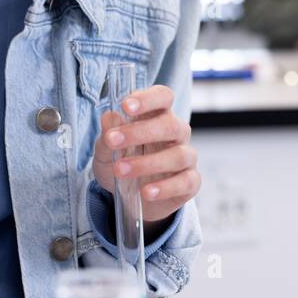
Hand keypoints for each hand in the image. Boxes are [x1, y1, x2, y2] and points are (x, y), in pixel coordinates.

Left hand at [91, 85, 198, 229]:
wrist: (130, 199)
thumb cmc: (122, 163)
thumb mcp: (106, 150)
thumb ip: (108, 133)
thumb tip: (109, 117)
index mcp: (157, 115)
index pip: (162, 97)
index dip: (147, 99)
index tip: (126, 106)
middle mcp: (176, 133)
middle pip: (170, 125)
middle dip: (140, 132)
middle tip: (112, 141)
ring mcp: (186, 157)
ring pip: (177, 155)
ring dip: (147, 163)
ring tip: (120, 170)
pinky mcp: (190, 182)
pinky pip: (186, 182)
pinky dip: (166, 187)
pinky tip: (146, 192)